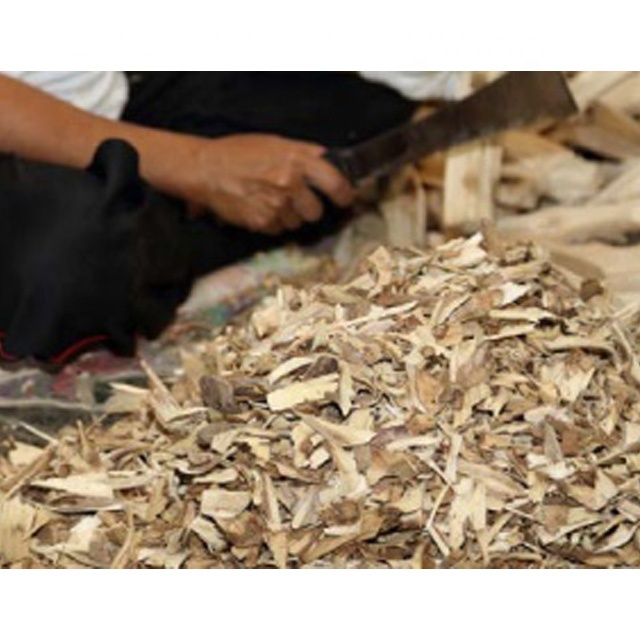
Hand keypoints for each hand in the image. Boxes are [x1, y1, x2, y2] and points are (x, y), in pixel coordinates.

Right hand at [184, 134, 354, 233]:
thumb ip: (303, 152)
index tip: (344, 199)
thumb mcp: (274, 142)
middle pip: (316, 212)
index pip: (335, 184)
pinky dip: (272, 223)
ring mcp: (276, 206)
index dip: (344, 195)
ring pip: (296, 224)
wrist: (206, 169)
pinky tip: (259, 208)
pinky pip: (278, 231)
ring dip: (289, 217)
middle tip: (296, 200)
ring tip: (270, 201)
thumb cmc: (239, 152)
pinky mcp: (262, 222)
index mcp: (297, 161)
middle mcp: (290, 184)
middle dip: (309, 209)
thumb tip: (326, 159)